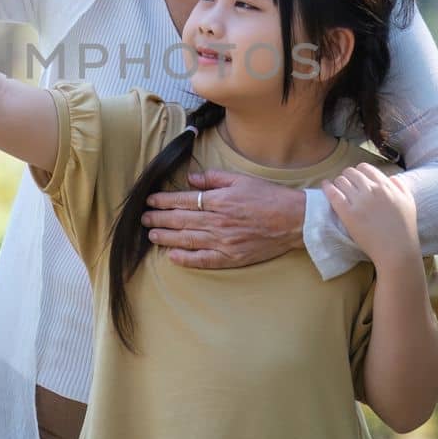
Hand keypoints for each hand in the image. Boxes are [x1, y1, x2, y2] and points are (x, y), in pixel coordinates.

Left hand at [141, 170, 305, 268]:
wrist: (294, 220)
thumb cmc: (269, 197)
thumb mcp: (241, 180)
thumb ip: (214, 179)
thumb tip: (191, 180)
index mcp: (219, 201)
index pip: (183, 200)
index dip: (164, 201)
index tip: (150, 201)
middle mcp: (218, 222)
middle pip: (181, 220)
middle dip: (159, 219)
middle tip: (144, 219)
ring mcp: (224, 242)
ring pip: (187, 240)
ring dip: (166, 238)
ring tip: (151, 235)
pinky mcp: (232, 257)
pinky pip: (203, 260)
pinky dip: (186, 259)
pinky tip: (172, 257)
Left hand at [321, 163, 418, 268]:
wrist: (396, 250)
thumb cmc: (404, 228)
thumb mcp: (409, 202)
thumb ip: (400, 186)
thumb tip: (390, 177)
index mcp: (385, 186)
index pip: (366, 168)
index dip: (359, 172)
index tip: (357, 179)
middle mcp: (371, 190)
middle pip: (351, 172)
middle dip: (347, 176)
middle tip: (346, 184)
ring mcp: (359, 201)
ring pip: (341, 181)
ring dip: (338, 182)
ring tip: (336, 187)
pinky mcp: (348, 214)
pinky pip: (333, 194)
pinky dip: (327, 187)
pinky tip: (325, 186)